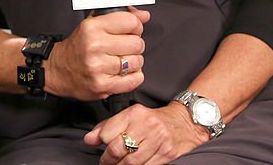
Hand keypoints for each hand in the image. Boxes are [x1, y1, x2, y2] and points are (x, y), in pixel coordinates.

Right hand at [44, 7, 149, 99]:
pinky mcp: (103, 85)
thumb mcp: (93, 25)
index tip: (129, 31)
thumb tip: (143, 15)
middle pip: (137, 43)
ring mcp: (98, 67)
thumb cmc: (77, 47)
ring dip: (132, 63)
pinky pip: (135, 79)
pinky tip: (120, 73)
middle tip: (121, 48)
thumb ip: (120, 17)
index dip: (134, 27)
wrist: (57, 70)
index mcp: (92, 27)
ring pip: (138, 62)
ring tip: (118, 61)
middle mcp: (94, 46)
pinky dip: (132, 77)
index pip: (131, 22)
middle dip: (133, 46)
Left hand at [83, 101, 207, 163]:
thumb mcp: (129, 116)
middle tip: (105, 162)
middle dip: (108, 159)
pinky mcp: (167, 153)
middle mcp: (146, 125)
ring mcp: (158, 140)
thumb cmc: (152, 119)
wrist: (184, 122)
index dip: (101, 143)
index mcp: (134, 113)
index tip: (100, 148)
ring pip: (131, 162)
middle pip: (118, 149)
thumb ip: (107, 126)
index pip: (108, 133)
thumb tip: (89, 139)